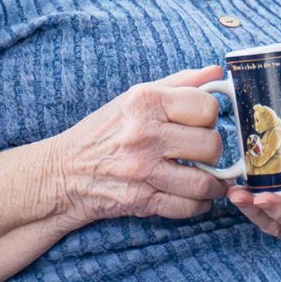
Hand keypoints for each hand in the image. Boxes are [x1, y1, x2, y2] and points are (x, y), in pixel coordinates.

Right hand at [44, 66, 232, 224]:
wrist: (64, 172)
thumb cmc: (104, 132)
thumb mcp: (134, 98)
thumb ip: (178, 83)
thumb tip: (216, 73)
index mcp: (144, 102)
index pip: (206, 107)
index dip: (211, 116)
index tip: (202, 122)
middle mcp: (143, 135)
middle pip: (211, 145)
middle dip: (213, 151)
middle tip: (202, 152)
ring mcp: (142, 170)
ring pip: (204, 182)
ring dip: (213, 183)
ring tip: (208, 177)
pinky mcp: (141, 200)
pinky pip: (188, 207)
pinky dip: (199, 204)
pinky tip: (194, 194)